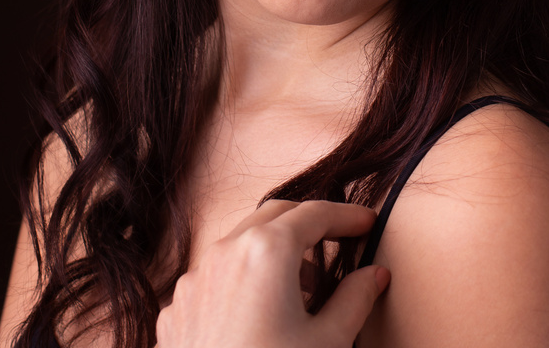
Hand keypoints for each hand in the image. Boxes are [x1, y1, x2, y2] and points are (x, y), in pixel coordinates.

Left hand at [155, 199, 389, 347]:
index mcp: (267, 250)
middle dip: (309, 222)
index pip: (315, 213)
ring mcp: (194, 280)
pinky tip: (259, 314)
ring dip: (273, 251)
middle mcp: (225, 251)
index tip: (367, 222)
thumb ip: (355, 299)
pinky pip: (213, 277)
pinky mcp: (175, 310)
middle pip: (275, 216)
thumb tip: (373, 275)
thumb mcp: (328, 343)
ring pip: (240, 243)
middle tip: (339, 239)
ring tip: (302, 287)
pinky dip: (242, 280)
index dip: (346, 217)